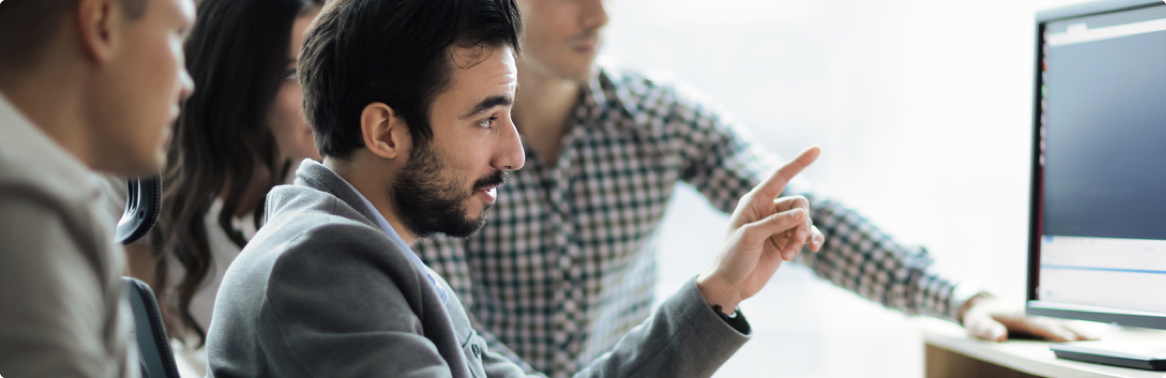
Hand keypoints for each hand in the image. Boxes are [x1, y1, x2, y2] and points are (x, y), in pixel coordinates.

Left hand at [697, 146, 825, 309]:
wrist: (731, 285)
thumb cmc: (732, 257)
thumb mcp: (750, 237)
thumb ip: (775, 223)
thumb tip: (801, 215)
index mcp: (755, 201)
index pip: (780, 176)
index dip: (799, 162)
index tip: (817, 149)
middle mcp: (768, 210)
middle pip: (799, 204)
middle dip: (802, 221)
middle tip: (795, 241)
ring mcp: (778, 227)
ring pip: (804, 221)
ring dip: (802, 236)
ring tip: (791, 254)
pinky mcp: (786, 242)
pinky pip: (807, 235)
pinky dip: (811, 241)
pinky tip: (812, 249)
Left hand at [961, 295, 1094, 341]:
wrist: (980, 304)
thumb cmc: (980, 316)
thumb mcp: (977, 323)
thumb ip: (987, 330)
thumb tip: (999, 337)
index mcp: (1018, 313)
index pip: (1040, 324)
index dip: (1056, 331)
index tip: (1071, 339)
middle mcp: (1031, 311)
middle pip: (1057, 320)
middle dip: (1076, 330)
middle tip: (1095, 339)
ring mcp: (1036, 312)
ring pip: (1060, 319)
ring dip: (1078, 327)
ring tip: (1097, 337)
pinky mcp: (1038, 315)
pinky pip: (1058, 320)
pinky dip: (1073, 325)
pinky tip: (1086, 332)